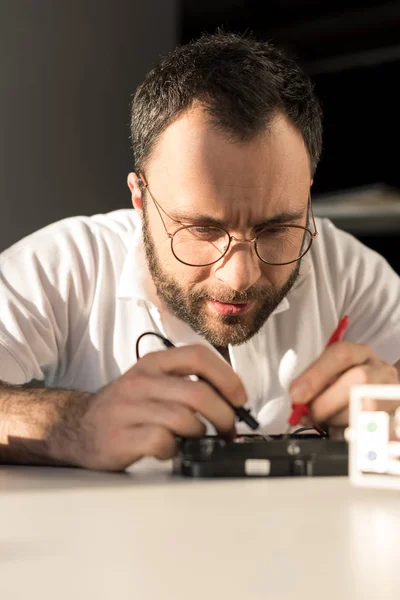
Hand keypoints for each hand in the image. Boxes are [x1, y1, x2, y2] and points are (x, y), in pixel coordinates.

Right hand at [70, 345, 246, 470]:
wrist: (78, 428)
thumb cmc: (127, 407)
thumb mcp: (152, 381)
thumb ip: (186, 382)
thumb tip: (233, 399)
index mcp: (154, 362)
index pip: (199, 356)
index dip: (227, 378)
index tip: (240, 399)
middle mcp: (142, 381)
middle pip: (198, 393)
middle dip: (224, 416)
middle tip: (229, 430)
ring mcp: (130, 408)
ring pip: (185, 419)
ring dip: (201, 434)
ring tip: (196, 439)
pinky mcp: (122, 436)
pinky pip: (163, 442)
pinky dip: (175, 449)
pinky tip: (170, 449)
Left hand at [289, 342, 398, 428]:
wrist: (379, 396)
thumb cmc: (349, 386)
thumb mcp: (331, 377)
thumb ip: (313, 385)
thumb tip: (297, 402)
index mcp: (361, 354)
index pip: (341, 354)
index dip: (316, 375)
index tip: (296, 395)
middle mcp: (380, 370)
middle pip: (359, 379)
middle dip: (326, 402)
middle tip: (308, 415)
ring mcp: (391, 393)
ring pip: (368, 406)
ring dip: (338, 420)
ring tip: (326, 422)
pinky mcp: (394, 417)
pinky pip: (374, 429)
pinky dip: (352, 434)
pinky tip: (341, 431)